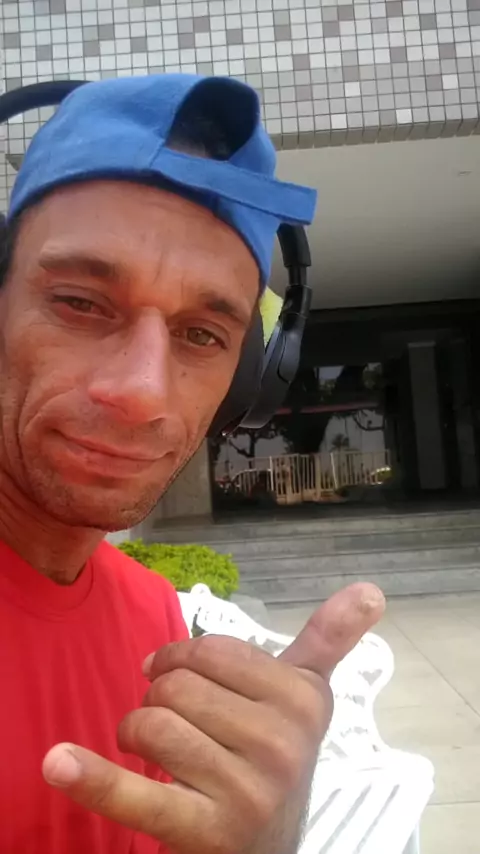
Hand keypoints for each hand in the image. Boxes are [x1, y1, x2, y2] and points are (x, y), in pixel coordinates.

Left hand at [43, 583, 384, 853]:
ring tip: (150, 751)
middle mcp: (286, 744)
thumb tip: (371, 589)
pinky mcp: (208, 834)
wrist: (266, 851)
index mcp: (304, 700)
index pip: (209, 651)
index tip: (173, 673)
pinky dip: (94, 779)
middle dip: (158, 699)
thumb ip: (328, 642)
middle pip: (177, 686)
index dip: (178, 658)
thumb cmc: (273, 759)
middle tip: (170, 722)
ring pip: (153, 726)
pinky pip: (138, 794)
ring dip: (134, 734)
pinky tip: (59, 764)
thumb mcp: (305, 700)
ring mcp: (250, 791)